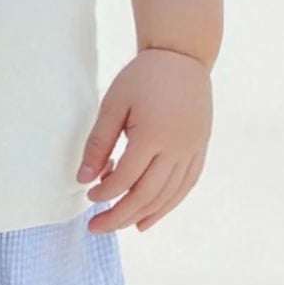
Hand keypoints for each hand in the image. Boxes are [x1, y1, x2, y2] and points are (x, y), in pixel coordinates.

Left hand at [76, 47, 210, 232]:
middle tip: (96, 227)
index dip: (105, 193)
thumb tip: (83, 178)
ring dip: (143, 215)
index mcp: (153, 135)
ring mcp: (193, 151)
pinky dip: (167, 205)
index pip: (126, 178)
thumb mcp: (113, 104)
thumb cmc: (143, 77)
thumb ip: (99, 143)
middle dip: (119, 215)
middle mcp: (177, 148)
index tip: (89, 197)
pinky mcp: (200, 150)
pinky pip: (185, 186)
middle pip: (147, 195)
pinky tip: (149, 217)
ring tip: (121, 226)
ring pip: (168, 196)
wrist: (183, 57)